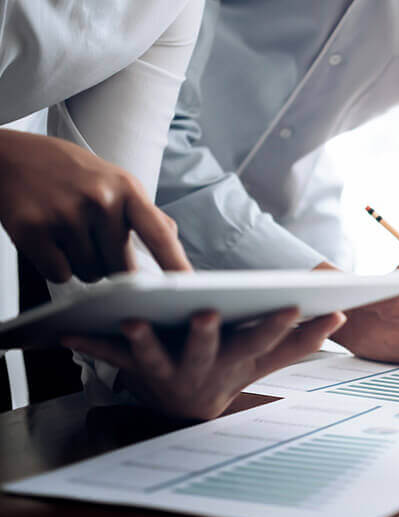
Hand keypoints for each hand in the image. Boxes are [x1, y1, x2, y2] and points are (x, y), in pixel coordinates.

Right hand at [0, 130, 190, 282]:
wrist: (11, 156)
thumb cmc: (70, 173)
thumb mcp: (116, 180)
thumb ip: (145, 211)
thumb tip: (172, 238)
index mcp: (127, 188)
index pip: (160, 234)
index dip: (176, 263)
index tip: (190, 286)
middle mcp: (100, 200)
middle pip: (123, 269)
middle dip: (112, 265)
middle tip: (93, 238)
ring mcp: (66, 215)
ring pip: (92, 274)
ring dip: (83, 265)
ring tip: (69, 233)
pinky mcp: (33, 230)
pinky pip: (60, 275)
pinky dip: (57, 266)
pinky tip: (49, 240)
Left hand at [62, 309, 345, 418]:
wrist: (186, 407)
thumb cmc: (229, 370)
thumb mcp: (265, 359)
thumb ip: (300, 340)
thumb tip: (340, 316)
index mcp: (238, 360)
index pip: (264, 341)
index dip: (279, 326)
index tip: (295, 305)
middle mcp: (203, 369)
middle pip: (207, 350)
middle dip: (206, 334)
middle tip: (206, 314)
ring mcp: (167, 371)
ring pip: (154, 357)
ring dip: (142, 341)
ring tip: (132, 321)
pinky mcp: (134, 369)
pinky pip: (108, 357)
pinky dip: (89, 343)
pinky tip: (66, 332)